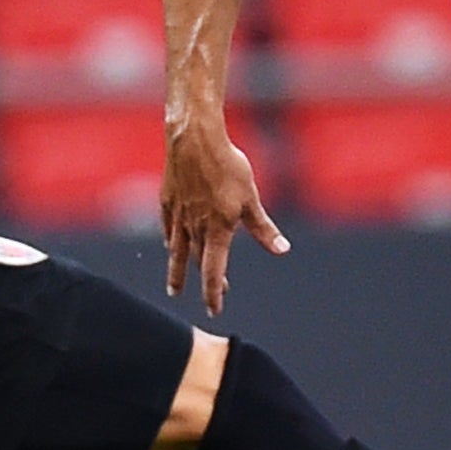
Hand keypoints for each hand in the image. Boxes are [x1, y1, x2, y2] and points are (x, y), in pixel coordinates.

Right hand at [161, 110, 284, 314]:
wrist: (194, 140)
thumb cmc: (227, 167)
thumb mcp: (251, 199)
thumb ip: (263, 228)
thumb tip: (282, 250)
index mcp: (216, 230)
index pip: (214, 272)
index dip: (214, 293)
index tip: (215, 309)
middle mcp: (194, 228)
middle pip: (198, 263)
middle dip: (205, 282)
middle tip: (211, 297)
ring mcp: (178, 215)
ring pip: (177, 251)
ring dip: (177, 271)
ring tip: (174, 288)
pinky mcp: (168, 201)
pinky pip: (168, 228)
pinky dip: (170, 240)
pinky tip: (170, 245)